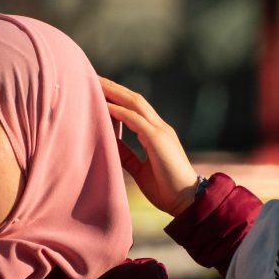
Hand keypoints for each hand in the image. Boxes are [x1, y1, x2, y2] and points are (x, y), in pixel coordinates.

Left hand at [101, 77, 200, 216]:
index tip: (98, 90)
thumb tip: (110, 144)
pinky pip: (135, 119)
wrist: (187, 201)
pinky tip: (104, 105)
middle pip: (134, 99)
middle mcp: (160, 128)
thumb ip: (127, 155)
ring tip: (95, 83)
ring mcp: (160, 131)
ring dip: (115, 92)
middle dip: (114, 88)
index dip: (118, 97)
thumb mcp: (141, 170)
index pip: (135, 108)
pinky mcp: (158, 139)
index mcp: (157, 134)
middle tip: (92, 77)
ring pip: (135, 103)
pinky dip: (119, 111)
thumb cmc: (166, 189)